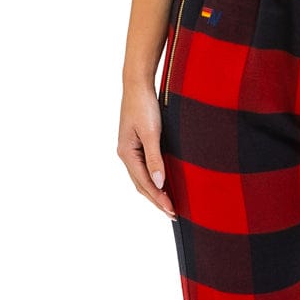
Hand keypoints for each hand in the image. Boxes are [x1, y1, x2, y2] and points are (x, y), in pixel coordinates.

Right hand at [118, 82, 175, 216]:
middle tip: (174, 214)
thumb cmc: (144, 106)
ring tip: (169, 205)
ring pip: (142, 178)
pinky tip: (163, 184)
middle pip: (141, 185)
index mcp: (127, 153)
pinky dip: (153, 180)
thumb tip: (159, 183)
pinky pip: (144, 168)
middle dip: (157, 200)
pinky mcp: (137, 144)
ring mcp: (130, 150)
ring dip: (155, 193)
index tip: (173, 211)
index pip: (144, 183)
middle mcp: (126, 154)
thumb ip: (155, 158)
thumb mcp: (151, 132)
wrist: (138, 85)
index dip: (159, 198)